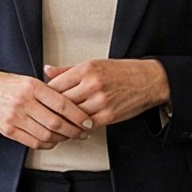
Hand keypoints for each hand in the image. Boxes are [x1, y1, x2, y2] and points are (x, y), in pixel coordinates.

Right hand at [0, 70, 90, 149]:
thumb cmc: (11, 85)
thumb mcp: (30, 81)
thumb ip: (50, 93)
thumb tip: (75, 108)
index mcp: (32, 87)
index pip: (62, 104)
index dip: (78, 116)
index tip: (88, 121)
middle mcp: (23, 102)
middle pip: (56, 123)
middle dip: (74, 131)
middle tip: (83, 132)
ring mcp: (15, 118)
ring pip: (46, 135)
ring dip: (62, 139)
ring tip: (69, 136)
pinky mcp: (8, 130)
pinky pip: (33, 142)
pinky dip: (47, 144)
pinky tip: (54, 141)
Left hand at [44, 58, 170, 128]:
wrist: (148, 81)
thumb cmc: (120, 72)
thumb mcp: (94, 64)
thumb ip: (68, 70)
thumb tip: (46, 70)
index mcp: (86, 69)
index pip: (55, 85)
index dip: (46, 94)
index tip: (43, 98)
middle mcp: (92, 84)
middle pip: (61, 101)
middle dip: (52, 109)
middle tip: (44, 113)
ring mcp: (100, 101)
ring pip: (72, 115)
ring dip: (63, 120)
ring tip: (56, 122)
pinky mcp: (108, 116)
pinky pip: (85, 125)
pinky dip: (77, 127)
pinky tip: (72, 126)